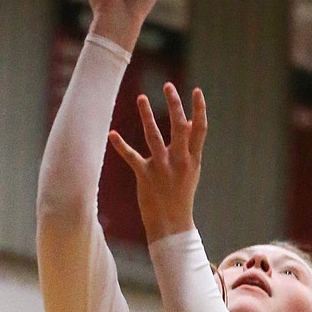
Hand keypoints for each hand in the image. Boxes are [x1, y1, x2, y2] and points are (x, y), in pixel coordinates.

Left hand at [109, 81, 206, 243]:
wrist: (173, 226)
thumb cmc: (181, 196)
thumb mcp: (191, 171)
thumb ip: (189, 147)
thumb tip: (189, 123)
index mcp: (193, 159)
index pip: (200, 130)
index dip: (199, 109)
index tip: (197, 91)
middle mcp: (179, 161)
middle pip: (178, 127)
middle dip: (174, 105)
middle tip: (168, 85)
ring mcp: (162, 168)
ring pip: (154, 136)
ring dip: (147, 115)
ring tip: (141, 98)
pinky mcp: (145, 176)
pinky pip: (132, 157)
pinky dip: (121, 145)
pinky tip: (112, 134)